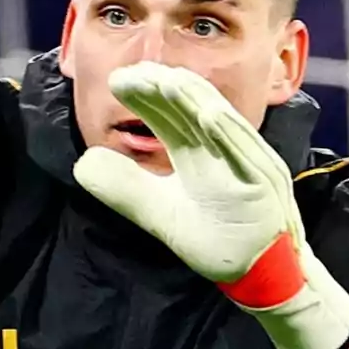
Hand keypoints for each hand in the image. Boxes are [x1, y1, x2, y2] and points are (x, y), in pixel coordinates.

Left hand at [72, 62, 348, 348]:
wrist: (260, 275)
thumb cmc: (216, 239)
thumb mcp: (160, 213)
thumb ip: (126, 189)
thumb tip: (84, 162)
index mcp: (199, 150)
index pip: (170, 114)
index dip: (145, 96)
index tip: (116, 81)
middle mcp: (222, 148)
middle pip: (191, 108)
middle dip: (163, 87)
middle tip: (133, 73)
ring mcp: (246, 161)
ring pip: (220, 121)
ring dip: (194, 99)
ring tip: (165, 80)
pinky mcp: (264, 183)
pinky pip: (246, 153)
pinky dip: (228, 132)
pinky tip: (207, 114)